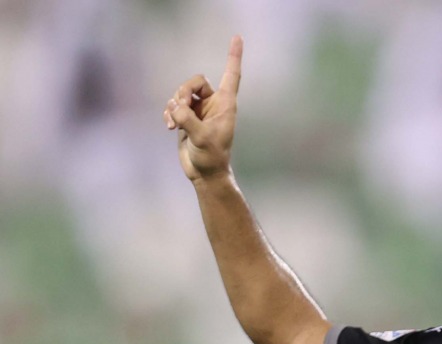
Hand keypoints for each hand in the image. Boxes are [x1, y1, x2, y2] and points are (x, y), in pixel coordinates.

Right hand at [163, 36, 242, 181]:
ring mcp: (199, 111)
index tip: (238, 37)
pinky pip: (173, 105)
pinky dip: (168, 113)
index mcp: (226, 105)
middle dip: (183, 91)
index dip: (233, 56)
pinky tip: (169, 126)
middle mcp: (213, 104)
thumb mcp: (202, 138)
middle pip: (195, 81)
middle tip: (179, 109)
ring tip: (174, 124)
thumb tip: (176, 107)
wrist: (204, 173)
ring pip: (181, 93)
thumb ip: (189, 120)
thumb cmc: (211, 157)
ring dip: (173, 106)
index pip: (231, 75)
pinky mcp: (187, 118)